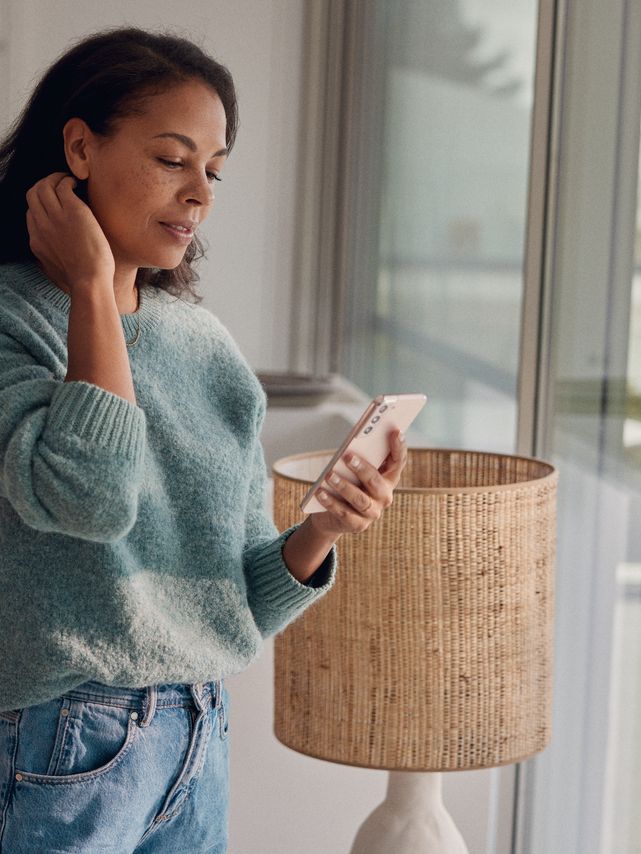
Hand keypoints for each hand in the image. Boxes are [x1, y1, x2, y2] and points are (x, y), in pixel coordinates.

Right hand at [25, 172, 114, 291]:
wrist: (90, 281)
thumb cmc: (81, 281)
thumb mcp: (55, 271)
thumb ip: (51, 260)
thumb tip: (53, 262)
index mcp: (36, 241)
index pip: (30, 213)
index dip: (40, 205)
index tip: (54, 203)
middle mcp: (42, 226)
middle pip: (32, 195)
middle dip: (43, 185)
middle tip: (58, 184)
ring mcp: (56, 217)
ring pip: (43, 186)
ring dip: (55, 178)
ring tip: (68, 180)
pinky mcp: (73, 211)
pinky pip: (62, 186)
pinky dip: (68, 181)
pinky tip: (77, 184)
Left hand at [309, 429, 407, 537]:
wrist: (333, 516)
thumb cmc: (347, 484)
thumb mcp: (354, 471)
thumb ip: (359, 458)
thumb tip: (352, 443)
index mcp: (388, 479)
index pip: (398, 462)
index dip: (399, 447)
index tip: (395, 431)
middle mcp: (384, 496)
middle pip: (376, 482)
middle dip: (362, 469)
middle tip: (347, 456)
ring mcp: (373, 512)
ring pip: (360, 499)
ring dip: (344, 486)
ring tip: (329, 475)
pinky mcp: (358, 525)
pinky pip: (344, 513)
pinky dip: (330, 502)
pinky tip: (319, 492)